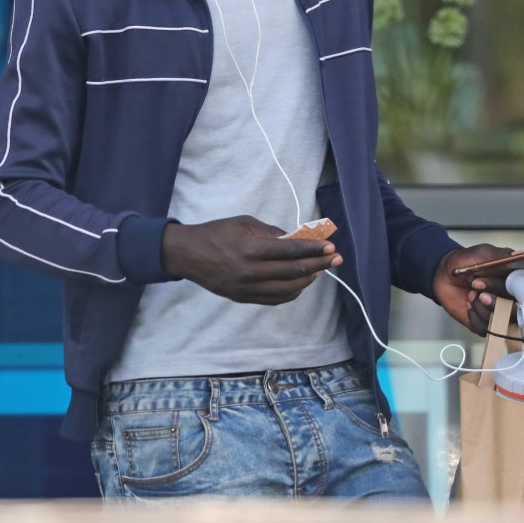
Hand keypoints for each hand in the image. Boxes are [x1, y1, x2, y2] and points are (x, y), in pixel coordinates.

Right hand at [161, 215, 342, 304]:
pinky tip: (301, 284)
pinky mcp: (243, 298)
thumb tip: (296, 238)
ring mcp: (247, 289)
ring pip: (287, 290)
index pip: (290, 251)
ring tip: (320, 270)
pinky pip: (274, 299)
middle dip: (319, 264)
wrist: (188, 254)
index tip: (330, 247)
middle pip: (293, 272)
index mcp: (251, 249)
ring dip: (308, 280)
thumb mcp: (244, 223)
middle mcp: (251, 272)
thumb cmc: (216, 233)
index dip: (313, 249)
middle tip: (335, 259)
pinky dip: (292, 293)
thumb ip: (271, 231)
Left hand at [433, 244, 523, 333]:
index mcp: (514, 282)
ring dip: (482, 309)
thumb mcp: (483, 253)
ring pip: (499, 322)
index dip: (514, 291)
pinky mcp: (484, 323)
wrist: (443, 273)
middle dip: (495, 302)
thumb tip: (519, 254)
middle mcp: (509, 299)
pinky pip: (485, 329)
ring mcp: (496, 313)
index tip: (502, 284)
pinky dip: (475, 317)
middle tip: (478, 290)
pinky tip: (469, 305)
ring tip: (471, 295)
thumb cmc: (465, 262)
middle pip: (515, 311)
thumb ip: (501, 256)